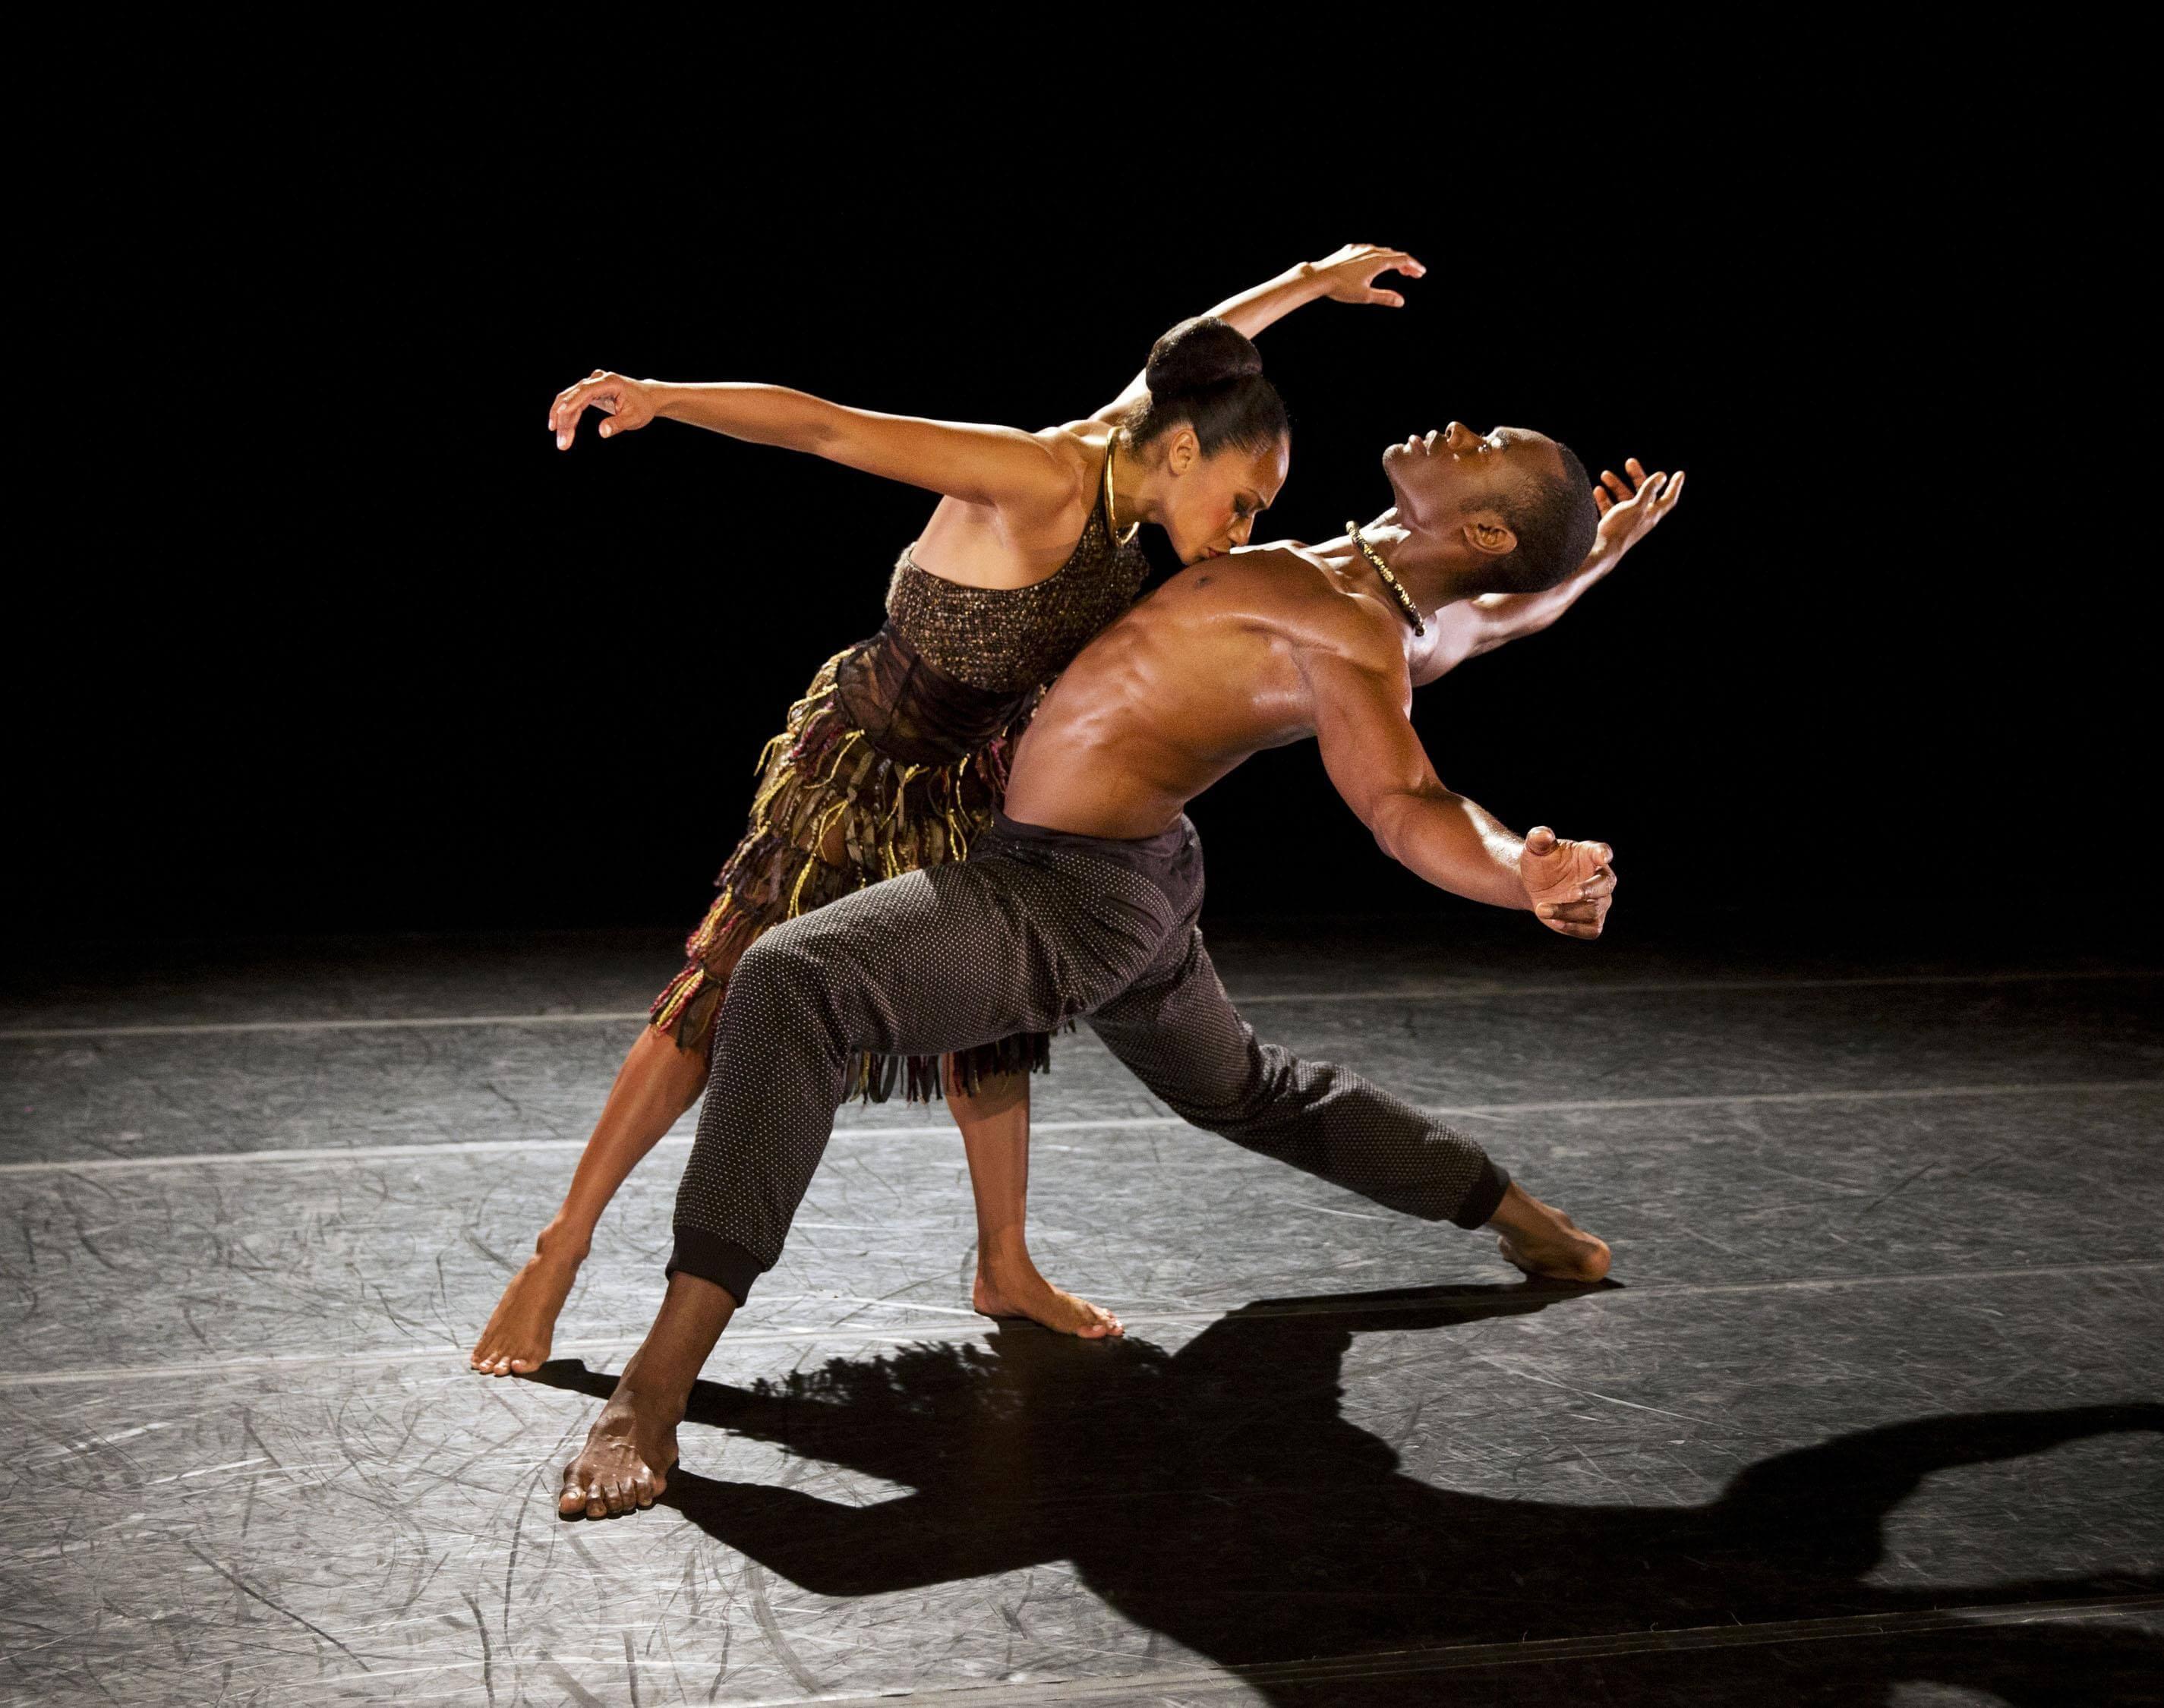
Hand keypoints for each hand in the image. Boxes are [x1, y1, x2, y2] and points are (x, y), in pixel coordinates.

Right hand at [549, 370, 660, 449]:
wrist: (649, 397)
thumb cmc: (643, 407)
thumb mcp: (634, 418)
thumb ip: (618, 424)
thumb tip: (602, 432)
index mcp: (609, 382)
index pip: (586, 391)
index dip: (572, 401)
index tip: (560, 413)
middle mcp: (598, 379)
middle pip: (574, 396)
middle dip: (564, 419)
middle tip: (562, 442)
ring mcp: (592, 383)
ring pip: (570, 399)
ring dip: (562, 419)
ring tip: (562, 441)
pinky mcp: (590, 391)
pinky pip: (574, 402)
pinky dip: (567, 416)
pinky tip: (562, 429)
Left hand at [1303, 243, 1425, 307]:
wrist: (1319, 276)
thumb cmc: (1341, 287)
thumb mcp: (1365, 296)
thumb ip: (1384, 298)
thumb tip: (1401, 302)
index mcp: (1378, 261)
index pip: (1403, 260)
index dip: (1414, 266)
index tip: (1421, 272)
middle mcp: (1371, 251)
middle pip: (1395, 255)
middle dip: (1406, 264)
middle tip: (1414, 274)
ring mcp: (1361, 248)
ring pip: (1383, 251)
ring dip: (1393, 259)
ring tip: (1398, 269)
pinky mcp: (1351, 249)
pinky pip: (1370, 250)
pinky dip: (1379, 256)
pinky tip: (1376, 262)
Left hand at [1518, 826, 1616, 940]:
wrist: (1533, 884)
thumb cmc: (1540, 862)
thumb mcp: (1535, 848)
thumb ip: (1539, 839)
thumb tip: (1544, 834)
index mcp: (1590, 854)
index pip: (1602, 851)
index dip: (1603, 854)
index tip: (1602, 856)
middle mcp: (1600, 878)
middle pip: (1605, 884)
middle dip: (1589, 890)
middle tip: (1570, 893)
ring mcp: (1599, 901)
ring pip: (1594, 910)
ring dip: (1568, 911)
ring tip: (1542, 909)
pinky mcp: (1591, 921)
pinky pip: (1591, 929)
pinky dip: (1576, 928)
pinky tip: (1556, 922)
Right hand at [1592, 457, 1684, 557]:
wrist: (1598, 551)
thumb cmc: (1619, 529)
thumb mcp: (1637, 506)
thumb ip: (1648, 490)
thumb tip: (1662, 476)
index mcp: (1651, 514)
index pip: (1668, 499)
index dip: (1675, 486)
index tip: (1679, 474)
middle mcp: (1640, 518)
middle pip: (1643, 493)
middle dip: (1637, 476)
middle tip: (1630, 462)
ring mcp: (1625, 522)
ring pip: (1624, 499)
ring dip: (1615, 485)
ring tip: (1605, 475)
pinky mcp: (1611, 525)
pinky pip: (1609, 508)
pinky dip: (1605, 498)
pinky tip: (1597, 490)